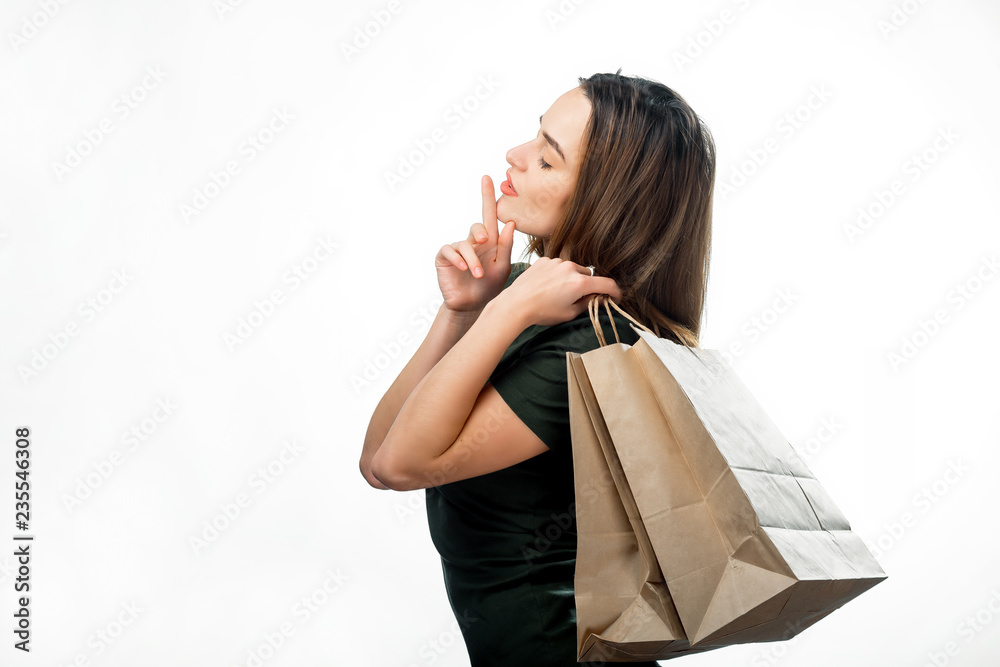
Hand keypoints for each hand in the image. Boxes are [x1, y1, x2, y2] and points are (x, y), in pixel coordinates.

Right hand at [435, 175, 515, 312]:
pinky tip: (464, 269)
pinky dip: (458, 259)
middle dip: (481, 232)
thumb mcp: (502, 267)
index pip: (490, 215)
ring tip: (479, 274)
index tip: (487, 177)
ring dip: (472, 259)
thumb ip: (506, 246)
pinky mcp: (445, 257)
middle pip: (477, 225)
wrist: (472, 306)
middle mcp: (473, 242)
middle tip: (484, 240)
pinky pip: (450, 250)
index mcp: (490, 241)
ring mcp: (458, 249)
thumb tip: (510, 223)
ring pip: (465, 243)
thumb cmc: (489, 287)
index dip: (488, 196)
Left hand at [500, 257, 622, 327]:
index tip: (615, 298)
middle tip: (578, 299)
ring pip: (573, 270)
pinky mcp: (544, 260)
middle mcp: (570, 268)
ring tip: (557, 294)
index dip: (615, 292)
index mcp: (579, 283)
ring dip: (572, 279)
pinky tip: (547, 287)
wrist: (516, 304)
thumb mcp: (569, 313)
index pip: (607, 284)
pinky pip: (558, 266)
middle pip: (589, 275)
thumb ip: (588, 304)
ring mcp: (556, 262)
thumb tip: (600, 299)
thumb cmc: (542, 312)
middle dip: (587, 286)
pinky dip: (557, 275)